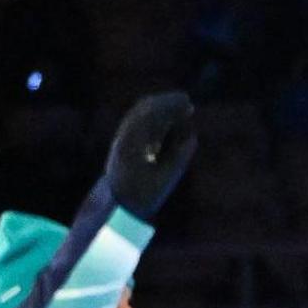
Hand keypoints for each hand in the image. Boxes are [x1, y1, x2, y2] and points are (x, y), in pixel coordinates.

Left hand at [104, 92, 199, 216]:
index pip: (150, 115)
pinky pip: (141, 124)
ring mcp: (123, 140)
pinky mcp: (125, 144)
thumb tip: (192, 137)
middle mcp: (124, 138)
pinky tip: (171, 121)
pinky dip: (157, 119)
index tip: (188, 102)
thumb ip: (179, 158)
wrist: (116, 206)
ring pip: (141, 115)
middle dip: (165, 103)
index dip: (170, 105)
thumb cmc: (142, 196)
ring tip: (183, 108)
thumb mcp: (165, 180)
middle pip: (143, 110)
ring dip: (162, 109)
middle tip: (187, 101)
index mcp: (132, 144)